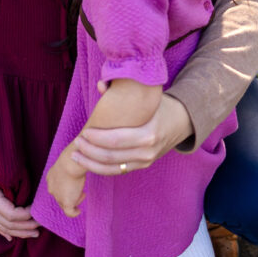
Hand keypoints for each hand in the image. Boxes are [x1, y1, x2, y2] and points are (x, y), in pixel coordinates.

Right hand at [0, 129, 38, 240]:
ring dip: (19, 232)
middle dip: (25, 227)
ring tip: (34, 233)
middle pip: (6, 224)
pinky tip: (13, 237)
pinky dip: (5, 231)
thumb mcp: (0, 159)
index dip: (25, 216)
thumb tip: (29, 189)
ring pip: (1, 227)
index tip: (37, 210)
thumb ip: (12, 175)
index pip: (9, 214)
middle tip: (41, 225)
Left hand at [47, 146, 85, 217]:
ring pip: (65, 203)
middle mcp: (51, 188)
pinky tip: (79, 211)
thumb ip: (70, 164)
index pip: (56, 186)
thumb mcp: (68, 160)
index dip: (64, 187)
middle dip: (70, 194)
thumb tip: (80, 157)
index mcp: (50, 177)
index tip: (73, 185)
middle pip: (60, 196)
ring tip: (83, 194)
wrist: (71, 162)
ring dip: (75, 200)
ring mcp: (58, 196)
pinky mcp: (66, 202)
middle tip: (81, 191)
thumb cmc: (72, 157)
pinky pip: (70, 212)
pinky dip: (74, 212)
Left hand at [70, 92, 192, 175]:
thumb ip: (122, 91)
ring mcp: (145, 161)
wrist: (181, 121)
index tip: (84, 131)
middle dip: (90, 151)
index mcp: (148, 133)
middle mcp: (147, 151)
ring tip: (76, 155)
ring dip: (91, 163)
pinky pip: (118, 171)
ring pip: (113, 168)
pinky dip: (101, 168)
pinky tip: (88, 162)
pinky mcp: (142, 166)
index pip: (117, 140)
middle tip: (76, 142)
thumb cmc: (159, 105)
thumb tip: (101, 84)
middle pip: (112, 156)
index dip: (97, 138)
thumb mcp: (146, 97)